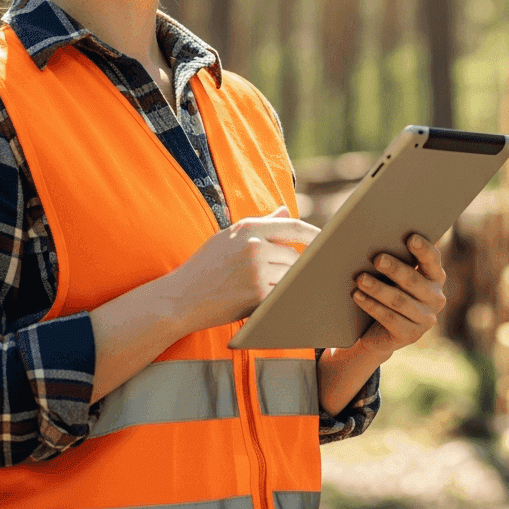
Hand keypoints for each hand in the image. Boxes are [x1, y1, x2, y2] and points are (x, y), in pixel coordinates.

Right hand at [171, 206, 319, 330]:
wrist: (181, 298)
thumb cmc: (205, 266)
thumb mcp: (229, 237)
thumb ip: (261, 224)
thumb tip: (286, 209)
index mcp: (248, 228)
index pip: (292, 226)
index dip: (314, 234)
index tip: (326, 240)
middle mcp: (254, 246)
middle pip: (293, 256)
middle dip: (288, 267)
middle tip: (268, 276)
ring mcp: (257, 271)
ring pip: (289, 276)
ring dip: (282, 282)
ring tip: (257, 286)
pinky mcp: (258, 295)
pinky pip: (281, 294)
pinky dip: (277, 297)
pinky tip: (259, 299)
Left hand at [351, 233, 446, 357]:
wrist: (380, 330)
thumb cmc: (388, 290)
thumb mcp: (395, 275)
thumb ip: (398, 256)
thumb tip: (382, 232)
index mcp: (436, 277)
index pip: (433, 259)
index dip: (423, 248)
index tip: (410, 237)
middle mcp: (436, 298)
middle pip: (413, 280)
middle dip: (394, 268)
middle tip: (377, 258)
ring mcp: (426, 319)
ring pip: (398, 300)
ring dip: (378, 288)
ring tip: (360, 279)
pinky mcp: (411, 335)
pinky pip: (389, 318)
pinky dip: (371, 306)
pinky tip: (358, 296)